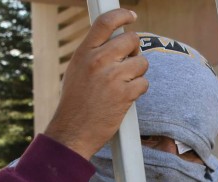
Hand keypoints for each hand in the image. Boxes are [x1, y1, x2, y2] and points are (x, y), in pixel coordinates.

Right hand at [44, 9, 148, 159]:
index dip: (122, 15)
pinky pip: (144, 83)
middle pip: (131, 40)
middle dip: (134, 50)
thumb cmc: (75, 103)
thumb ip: (94, 53)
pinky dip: (139, 90)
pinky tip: (126, 97)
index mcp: (84, 53)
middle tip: (128, 62)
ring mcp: (113, 77)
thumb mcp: (77, 70)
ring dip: (138, 73)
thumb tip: (114, 41)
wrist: (73, 131)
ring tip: (124, 84)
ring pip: (142, 62)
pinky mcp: (125, 95)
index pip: (106, 22)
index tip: (131, 16)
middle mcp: (98, 61)